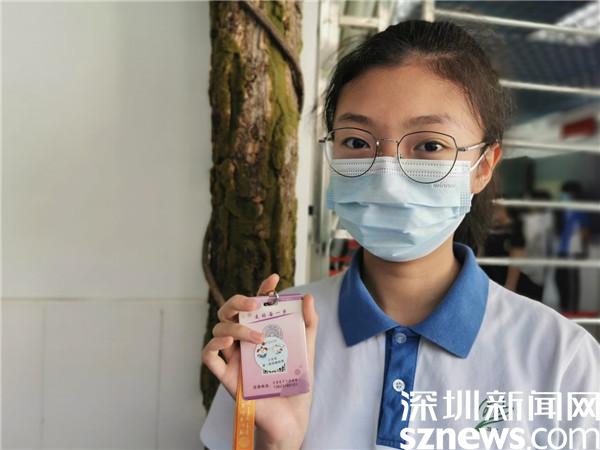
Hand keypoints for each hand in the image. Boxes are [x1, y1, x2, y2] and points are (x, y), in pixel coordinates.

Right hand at [201, 273, 318, 448]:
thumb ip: (307, 325)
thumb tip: (307, 298)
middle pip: (228, 312)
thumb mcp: (306, 351)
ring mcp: (233, 358)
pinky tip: (228, 343)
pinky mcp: (226, 376)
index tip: (274, 279)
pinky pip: (208, 356)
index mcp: (260, 332)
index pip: (255, 305)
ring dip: (236, 328)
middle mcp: (243, 342)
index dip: (262, 289)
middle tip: (256, 304)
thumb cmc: (295, 384)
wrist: (291, 417)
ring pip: (219, 329)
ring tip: (257, 338)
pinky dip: (213, 345)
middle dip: (238, 301)